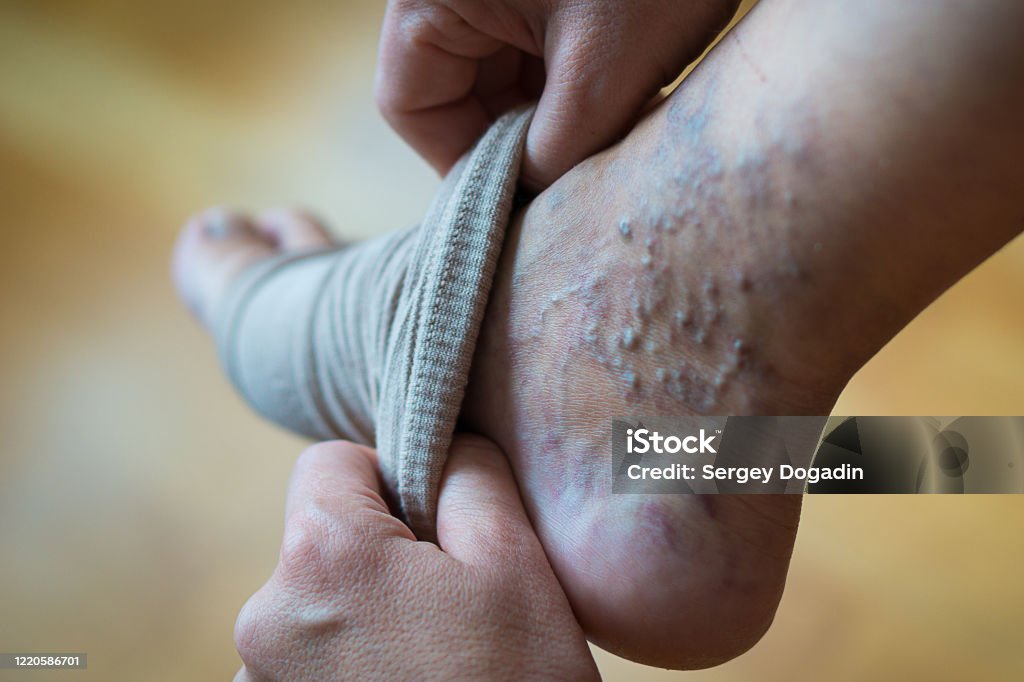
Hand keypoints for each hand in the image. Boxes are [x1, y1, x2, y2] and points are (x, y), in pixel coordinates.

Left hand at [233, 435, 597, 680]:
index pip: (328, 462)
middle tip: (446, 603)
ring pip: (313, 604)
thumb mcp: (516, 563)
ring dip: (359, 615)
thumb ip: (469, 476)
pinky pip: (301, 662)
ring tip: (426, 661)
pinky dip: (342, 665)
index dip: (387, 476)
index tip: (429, 522)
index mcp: (322, 559)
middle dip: (377, 553)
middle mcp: (263, 620)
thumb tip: (444, 443)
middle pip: (318, 538)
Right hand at [375, 0, 739, 189]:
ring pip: (500, 74)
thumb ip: (554, 150)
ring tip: (604, 129)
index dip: (460, 164)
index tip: (515, 203)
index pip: (411, 103)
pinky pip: (535, 49)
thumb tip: (527, 203)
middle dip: (512, 140)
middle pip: (456, 91)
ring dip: (546, 114)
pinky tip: (616, 97)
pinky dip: (569, 82)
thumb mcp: (605, 68)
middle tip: (568, 176)